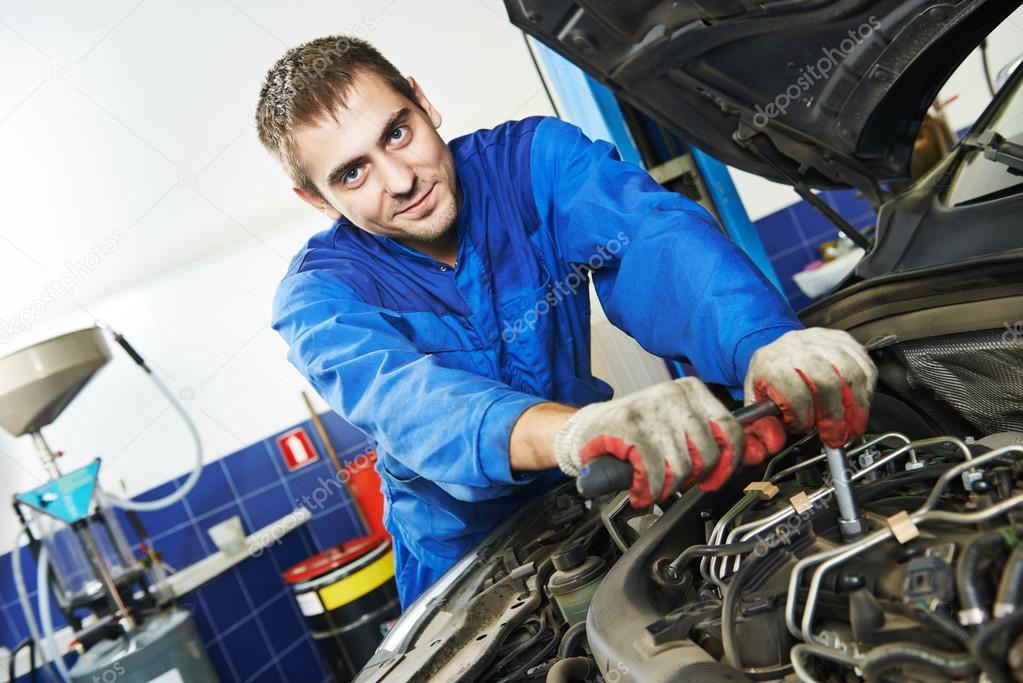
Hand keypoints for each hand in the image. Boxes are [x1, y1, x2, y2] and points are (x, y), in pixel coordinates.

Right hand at [554, 378, 743, 506]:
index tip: (717, 476)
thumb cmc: (636, 431)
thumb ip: (715, 437)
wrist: (589, 430)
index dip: (729, 461)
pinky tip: (640, 489)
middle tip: (675, 479)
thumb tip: (756, 452)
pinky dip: (648, 489)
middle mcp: (673, 395)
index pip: (731, 427)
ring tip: (654, 483)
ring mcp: (651, 410)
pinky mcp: (629, 429)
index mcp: (691, 390)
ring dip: (666, 486)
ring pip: (682, 467)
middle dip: (692, 477)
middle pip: (707, 453)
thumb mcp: (679, 424)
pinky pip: (654, 473)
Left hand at [744, 327, 876, 446]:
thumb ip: (762, 424)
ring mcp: (823, 341)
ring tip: (853, 426)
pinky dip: (867, 390)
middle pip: (826, 382)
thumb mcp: (756, 398)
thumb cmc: (770, 375)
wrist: (778, 349)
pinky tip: (860, 405)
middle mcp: (798, 348)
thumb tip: (773, 443)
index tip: (803, 429)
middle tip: (836, 437)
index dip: (803, 417)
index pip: (794, 392)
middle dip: (834, 417)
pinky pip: (865, 365)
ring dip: (856, 406)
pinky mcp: (843, 340)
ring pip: (850, 373)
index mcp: (773, 363)